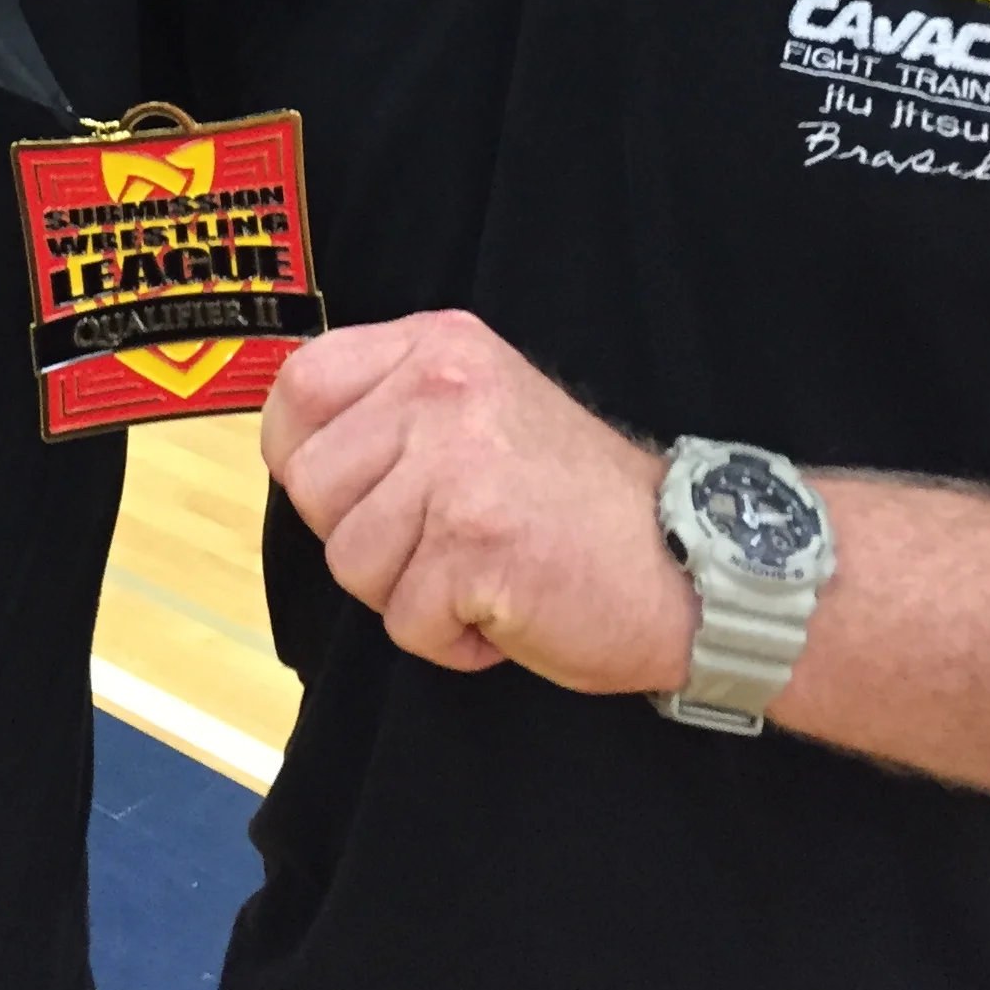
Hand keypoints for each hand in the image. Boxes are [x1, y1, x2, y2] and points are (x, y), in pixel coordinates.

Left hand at [262, 311, 693, 693]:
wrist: (688, 562)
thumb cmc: (576, 504)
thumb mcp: (483, 406)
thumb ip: (396, 408)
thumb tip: (301, 454)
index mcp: (437, 347)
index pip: (300, 386)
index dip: (302, 456)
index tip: (350, 494)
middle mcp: (441, 390)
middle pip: (312, 485)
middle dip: (360, 538)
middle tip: (435, 545)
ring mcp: (456, 464)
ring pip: (350, 561)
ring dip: (408, 593)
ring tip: (478, 573)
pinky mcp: (473, 543)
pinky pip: (405, 621)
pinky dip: (450, 641)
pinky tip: (504, 608)